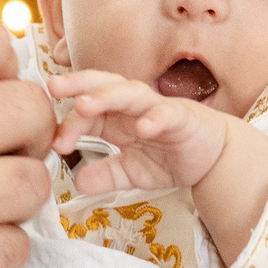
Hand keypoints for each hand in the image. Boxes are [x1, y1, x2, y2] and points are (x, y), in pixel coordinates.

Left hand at [48, 69, 228, 196]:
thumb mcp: (132, 172)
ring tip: (86, 105)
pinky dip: (154, 118)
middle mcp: (132, 106)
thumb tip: (77, 183)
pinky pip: (167, 113)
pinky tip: (143, 126)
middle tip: (54, 86)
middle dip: (77, 84)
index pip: (85, 112)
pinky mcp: (182, 117)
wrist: (213, 157)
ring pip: (129, 93)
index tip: (54, 144)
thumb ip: (106, 175)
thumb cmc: (171, 156)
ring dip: (106, 96)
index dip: (68, 125)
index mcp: (115, 117)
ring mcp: (157, 107)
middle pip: (101, 85)